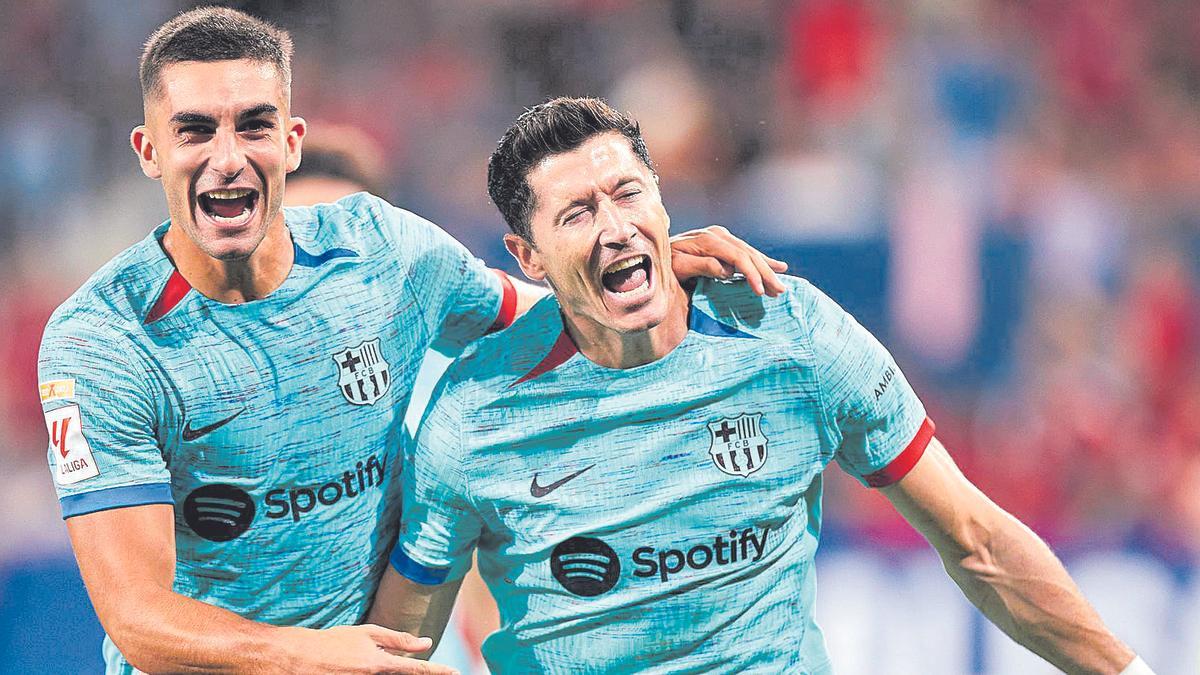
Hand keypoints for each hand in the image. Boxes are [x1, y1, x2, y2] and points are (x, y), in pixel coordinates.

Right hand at [276, 624, 458, 673]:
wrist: (298, 659)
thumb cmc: (333, 642)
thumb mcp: (366, 634)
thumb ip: (397, 639)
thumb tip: (426, 642)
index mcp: (379, 664)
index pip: (417, 669)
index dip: (438, 671)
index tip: (455, 672)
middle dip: (418, 673)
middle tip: (424, 667)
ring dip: (391, 671)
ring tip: (364, 659)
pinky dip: (375, 674)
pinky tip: (361, 666)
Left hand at [669, 225, 787, 295]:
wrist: (654, 255)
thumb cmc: (664, 265)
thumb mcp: (677, 267)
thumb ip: (701, 266)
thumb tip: (727, 270)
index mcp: (708, 239)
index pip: (737, 256)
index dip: (751, 274)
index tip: (759, 291)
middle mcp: (717, 234)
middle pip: (748, 254)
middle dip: (765, 273)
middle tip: (779, 291)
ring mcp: (721, 237)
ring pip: (750, 253)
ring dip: (767, 270)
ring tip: (780, 286)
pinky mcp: (722, 242)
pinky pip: (746, 252)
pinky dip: (762, 261)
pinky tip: (779, 267)